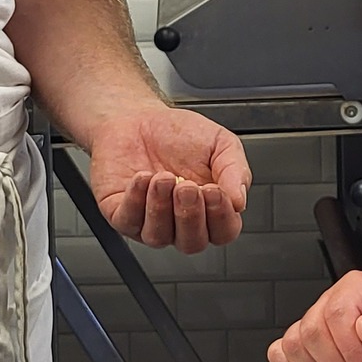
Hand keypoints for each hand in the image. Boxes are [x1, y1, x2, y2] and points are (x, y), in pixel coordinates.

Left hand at [88, 106, 250, 252]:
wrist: (139, 118)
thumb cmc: (179, 135)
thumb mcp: (220, 143)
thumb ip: (235, 169)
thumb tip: (240, 200)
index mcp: (210, 209)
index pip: (223, 231)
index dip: (221, 217)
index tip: (215, 191)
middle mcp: (180, 221)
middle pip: (191, 242)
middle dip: (190, 215)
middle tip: (188, 187)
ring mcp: (150, 222)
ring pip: (158, 236)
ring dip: (161, 207)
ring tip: (163, 177)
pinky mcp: (121, 214)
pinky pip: (128, 221)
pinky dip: (135, 199)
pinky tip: (143, 177)